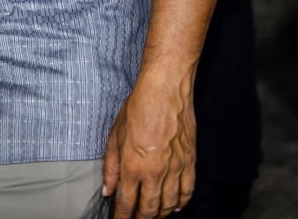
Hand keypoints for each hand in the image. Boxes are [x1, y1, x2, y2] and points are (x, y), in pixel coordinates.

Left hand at [103, 70, 195, 217]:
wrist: (165, 91)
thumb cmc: (137, 108)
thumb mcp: (114, 135)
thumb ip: (111, 166)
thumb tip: (108, 190)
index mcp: (132, 166)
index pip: (127, 203)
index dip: (122, 217)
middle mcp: (155, 172)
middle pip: (149, 209)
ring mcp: (175, 169)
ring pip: (169, 204)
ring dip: (160, 215)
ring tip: (153, 216)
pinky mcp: (190, 163)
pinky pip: (187, 191)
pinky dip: (181, 203)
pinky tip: (176, 207)